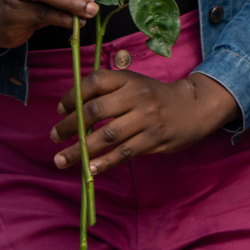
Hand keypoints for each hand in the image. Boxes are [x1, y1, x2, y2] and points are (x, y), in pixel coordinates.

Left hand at [51, 70, 239, 169]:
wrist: (195, 108)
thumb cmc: (155, 98)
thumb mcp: (135, 84)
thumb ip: (106, 92)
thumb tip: (69, 110)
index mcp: (130, 80)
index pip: (95, 82)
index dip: (72, 95)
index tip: (60, 110)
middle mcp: (138, 97)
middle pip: (95, 111)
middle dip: (69, 126)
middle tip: (54, 137)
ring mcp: (147, 119)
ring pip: (106, 136)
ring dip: (79, 150)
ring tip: (61, 160)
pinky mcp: (154, 139)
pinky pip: (124, 153)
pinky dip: (104, 162)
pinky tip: (90, 169)